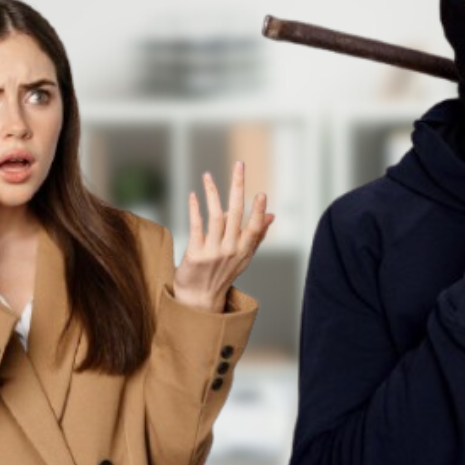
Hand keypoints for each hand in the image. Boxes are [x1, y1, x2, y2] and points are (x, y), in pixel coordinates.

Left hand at [174, 161, 274, 312]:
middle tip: (239, 166)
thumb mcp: (244, 256)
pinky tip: (193, 195)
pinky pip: (196, 226)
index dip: (258, 210)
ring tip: (207, 176)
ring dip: (212, 193)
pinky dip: (194, 208)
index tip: (261, 193)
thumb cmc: (222, 273)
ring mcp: (212, 252)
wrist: (199, 298)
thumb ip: (257, 235)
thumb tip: (271, 215)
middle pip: (236, 213)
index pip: (254, 227)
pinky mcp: (195, 253)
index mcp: (244, 250)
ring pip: (215, 216)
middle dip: (237, 187)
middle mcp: (230, 250)